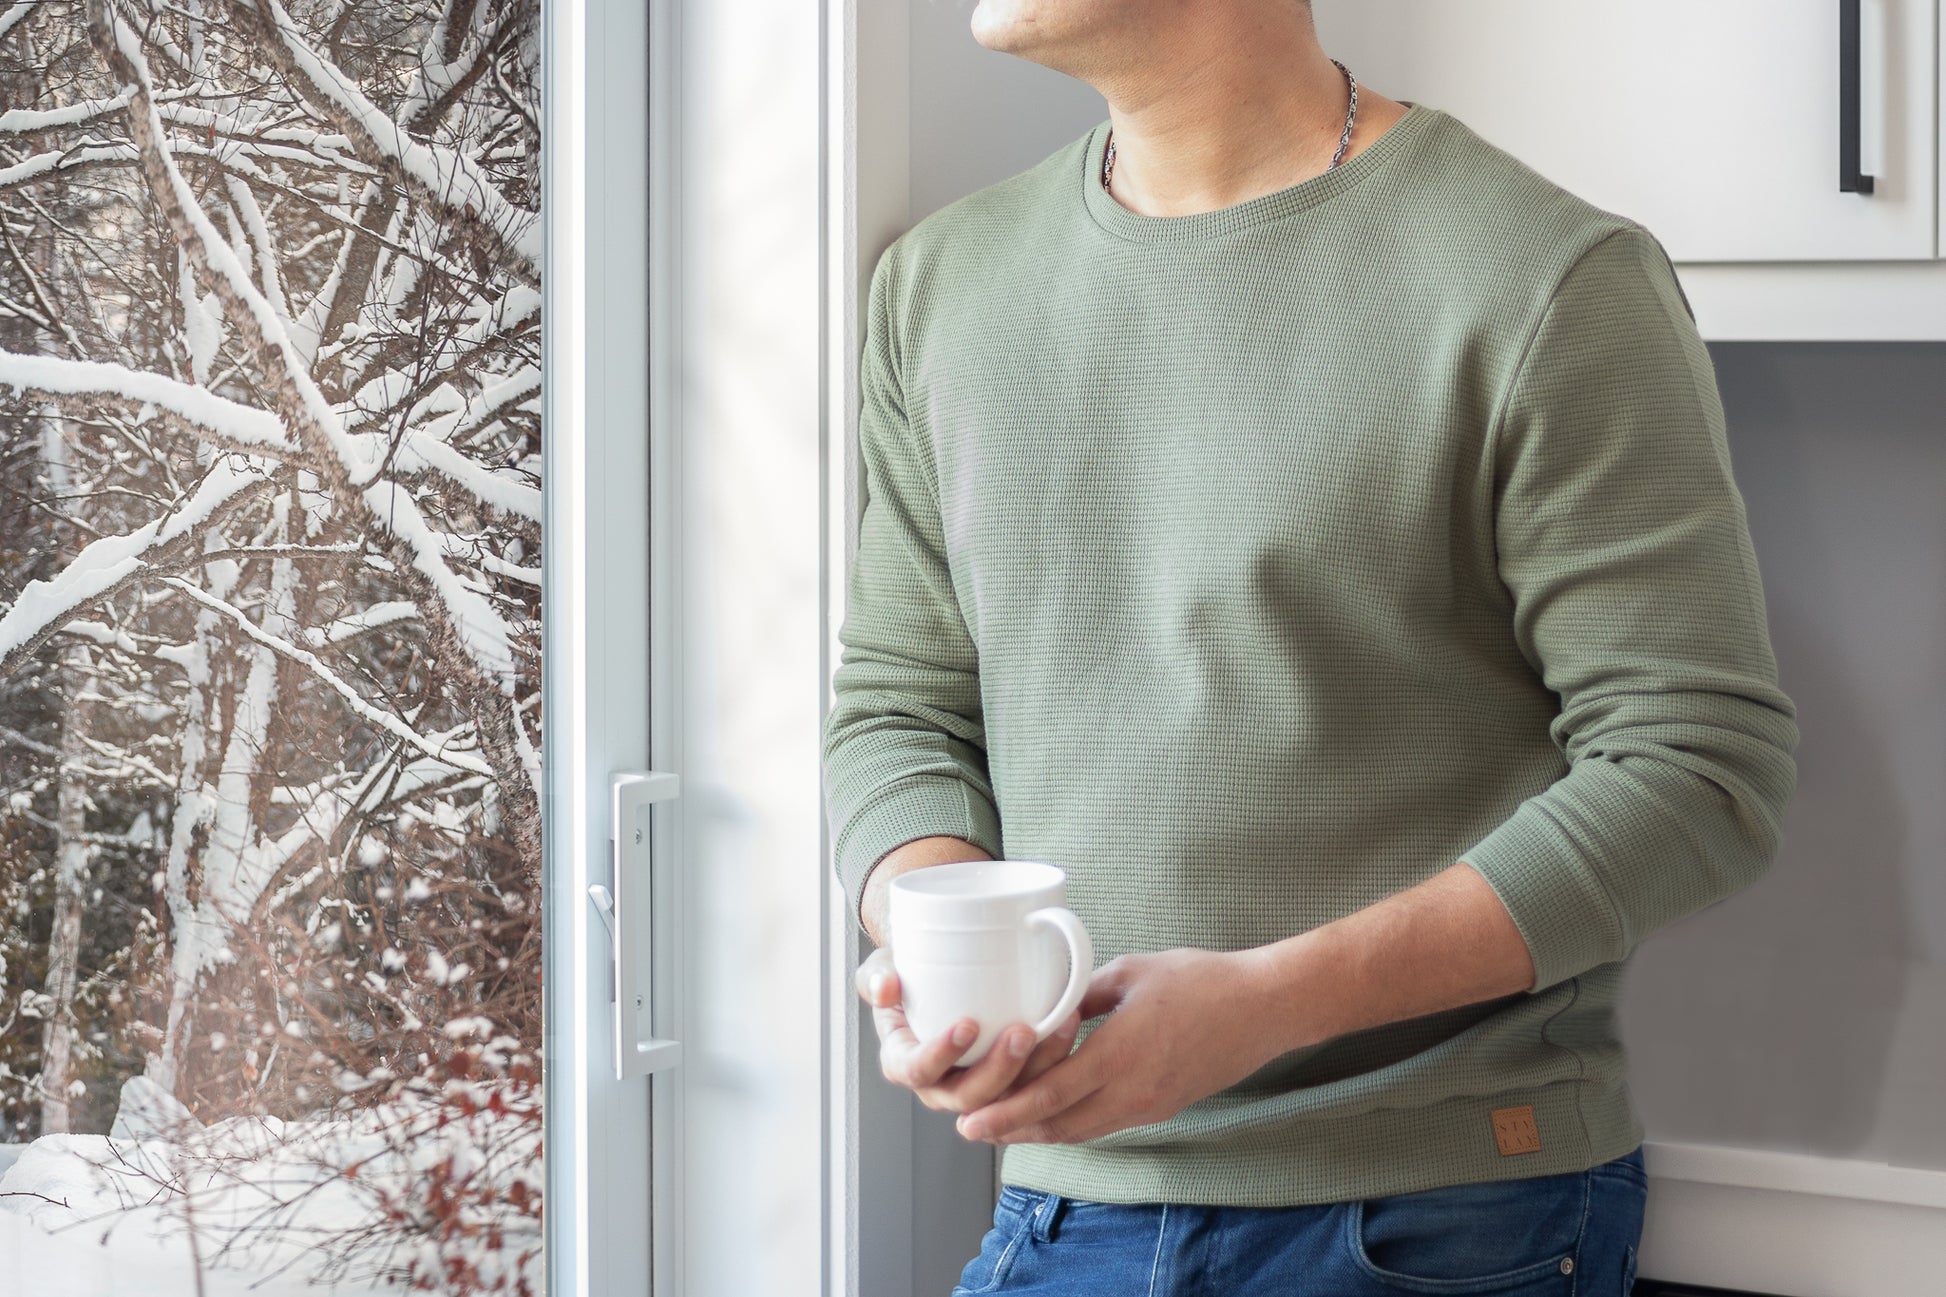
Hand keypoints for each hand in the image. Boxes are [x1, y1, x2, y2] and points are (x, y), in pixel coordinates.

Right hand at [855, 944, 1081, 1114]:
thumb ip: (876, 975)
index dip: (942, 1055)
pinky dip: (1053, 1066)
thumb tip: (886, 987)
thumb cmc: (904, 972)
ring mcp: (975, 1089)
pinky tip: (1069, 1031)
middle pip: (970, 1096)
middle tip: (1023, 1030)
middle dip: (999, 1069)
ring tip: (1061, 1027)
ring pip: (1007, 1099)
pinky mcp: (1006, 1083)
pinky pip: (1030, 1089)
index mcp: (904, 1062)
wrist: (930, 978)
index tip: (967, 1024)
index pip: (918, 1071)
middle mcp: (939, 1086)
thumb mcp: (881, 968)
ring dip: (1037, 1070)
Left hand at [954, 946, 1291, 1145]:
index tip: (970, 1119)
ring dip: (1040, 1131)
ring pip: (1081, 1131)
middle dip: (1011, 1130)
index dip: (1006, 1112)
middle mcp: (1133, 1091)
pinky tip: (1053, 1115)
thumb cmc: (1202, 981)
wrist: (1264, 1009)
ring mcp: (1149, 1106)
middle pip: (1058, 1125)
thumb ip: (1084, 992)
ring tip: (1003, 1127)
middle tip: (972, 1130)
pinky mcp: (1162, 1108)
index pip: (1051, 1095)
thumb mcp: (1132, 972)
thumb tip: (1050, 1003)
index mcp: (1120, 1054)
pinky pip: (1105, 1124)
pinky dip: (1071, 1124)